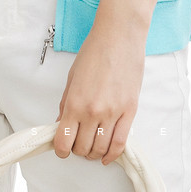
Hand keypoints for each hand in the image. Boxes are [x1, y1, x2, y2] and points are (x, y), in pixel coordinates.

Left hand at [53, 22, 146, 164]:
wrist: (119, 36)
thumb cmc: (95, 50)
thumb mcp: (72, 76)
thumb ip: (65, 102)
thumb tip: (60, 123)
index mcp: (75, 102)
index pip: (63, 141)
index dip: (61, 150)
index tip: (62, 148)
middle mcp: (92, 111)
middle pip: (82, 148)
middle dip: (77, 150)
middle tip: (78, 142)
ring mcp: (113, 113)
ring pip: (100, 149)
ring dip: (94, 153)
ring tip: (92, 147)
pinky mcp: (129, 111)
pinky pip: (120, 143)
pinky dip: (112, 155)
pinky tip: (107, 155)